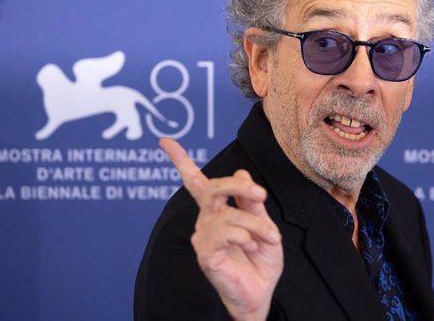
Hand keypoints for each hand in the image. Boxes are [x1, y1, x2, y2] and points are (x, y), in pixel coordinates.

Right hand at [160, 138, 283, 320]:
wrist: (261, 292)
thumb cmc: (260, 260)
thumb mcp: (263, 225)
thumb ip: (251, 202)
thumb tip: (240, 172)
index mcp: (217, 210)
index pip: (195, 182)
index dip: (180, 160)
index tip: (164, 141)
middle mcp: (206, 220)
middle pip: (213, 189)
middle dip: (238, 187)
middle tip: (261, 195)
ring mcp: (203, 237)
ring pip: (229, 215)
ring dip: (255, 225)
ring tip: (270, 238)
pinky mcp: (205, 253)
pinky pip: (226, 233)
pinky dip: (245, 236)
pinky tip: (251, 246)